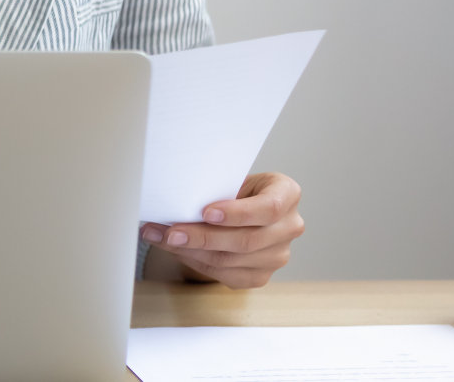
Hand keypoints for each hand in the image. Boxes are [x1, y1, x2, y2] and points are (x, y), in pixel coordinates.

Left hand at [140, 172, 303, 288]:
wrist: (242, 206)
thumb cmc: (234, 188)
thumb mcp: (231, 178)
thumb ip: (215, 188)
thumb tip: (174, 199)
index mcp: (287, 194)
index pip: (268, 208)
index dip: (237, 213)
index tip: (206, 212)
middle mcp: (290, 227)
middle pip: (246, 241)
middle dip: (203, 238)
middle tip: (171, 233)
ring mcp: (278, 255)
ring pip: (232, 261)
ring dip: (192, 252)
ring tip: (163, 239)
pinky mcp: (262, 276)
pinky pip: (226, 275)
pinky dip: (197, 262)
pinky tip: (178, 251)